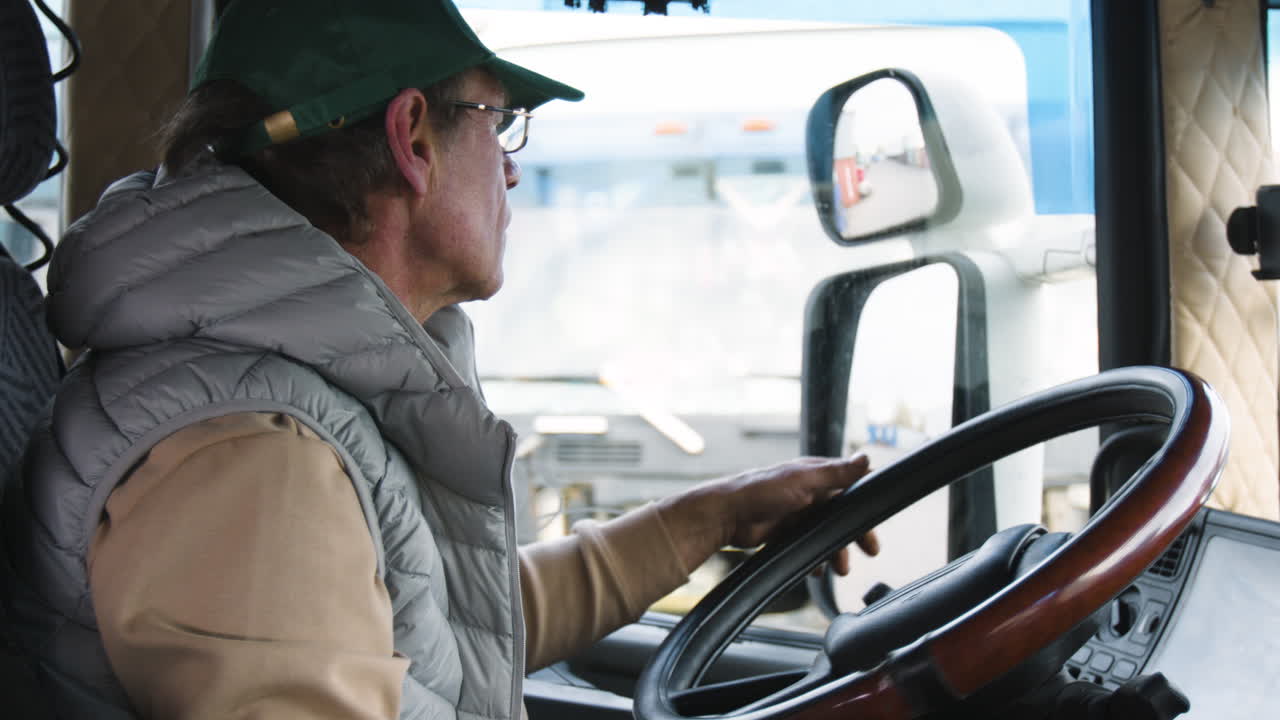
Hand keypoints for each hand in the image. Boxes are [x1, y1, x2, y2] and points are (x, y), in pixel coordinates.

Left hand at [657, 454, 878, 576]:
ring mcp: (796, 513)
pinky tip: (817, 570)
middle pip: (840, 515)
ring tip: (840, 568)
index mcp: (813, 475)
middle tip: (869, 551)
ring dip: (836, 551)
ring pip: (826, 533)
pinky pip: (808, 546)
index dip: (863, 504)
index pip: (848, 487)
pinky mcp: (784, 532)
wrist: (724, 516)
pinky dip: (815, 557)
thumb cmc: (758, 491)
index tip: (876, 521)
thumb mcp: (802, 480)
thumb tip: (866, 458)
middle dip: (855, 534)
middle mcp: (807, 492)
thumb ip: (836, 473)